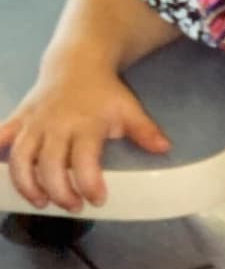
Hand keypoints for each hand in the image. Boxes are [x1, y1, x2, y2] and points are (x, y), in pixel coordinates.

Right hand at [0, 67, 170, 213]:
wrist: (76, 61)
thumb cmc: (104, 91)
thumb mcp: (129, 109)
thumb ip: (144, 131)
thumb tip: (164, 148)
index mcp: (84, 125)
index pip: (84, 161)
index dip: (89, 184)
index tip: (98, 199)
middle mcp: (56, 125)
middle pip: (50, 166)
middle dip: (59, 192)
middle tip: (73, 206)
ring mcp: (34, 123)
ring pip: (22, 158)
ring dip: (27, 184)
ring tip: (40, 202)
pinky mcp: (20, 118)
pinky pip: (0, 135)